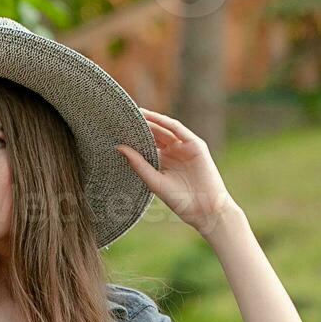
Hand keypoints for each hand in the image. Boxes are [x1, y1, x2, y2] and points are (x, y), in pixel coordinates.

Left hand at [115, 107, 240, 236]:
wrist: (204, 209)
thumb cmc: (180, 200)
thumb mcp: (153, 181)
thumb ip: (138, 164)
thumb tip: (119, 148)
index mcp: (161, 162)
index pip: (145, 145)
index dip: (132, 137)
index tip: (116, 130)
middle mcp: (172, 152)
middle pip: (154, 134)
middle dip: (141, 125)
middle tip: (123, 116)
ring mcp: (184, 147)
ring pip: (165, 129)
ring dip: (151, 120)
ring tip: (136, 112)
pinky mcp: (195, 144)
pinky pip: (178, 129)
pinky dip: (165, 122)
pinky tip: (152, 117)